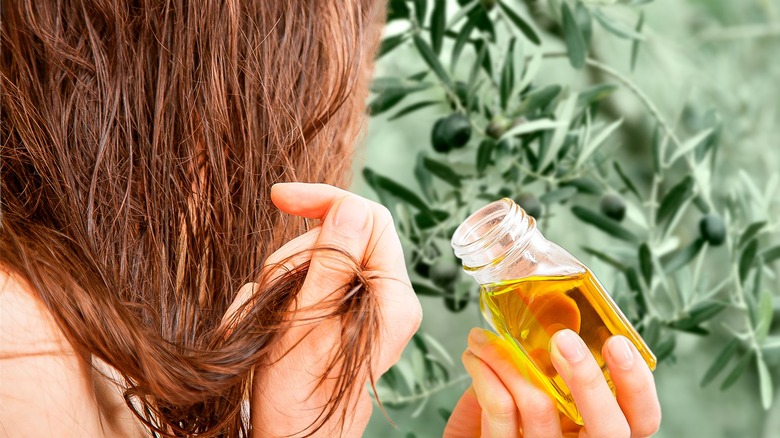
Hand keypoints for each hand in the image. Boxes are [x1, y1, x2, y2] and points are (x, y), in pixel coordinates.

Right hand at [240, 183, 421, 436]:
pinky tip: (269, 322)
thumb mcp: (308, 323)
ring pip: (317, 257)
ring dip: (282, 278)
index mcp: (393, 298)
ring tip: (266, 317)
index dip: (327, 201)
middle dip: (296, 254)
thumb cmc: (299, 396)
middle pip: (340, 236)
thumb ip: (333, 262)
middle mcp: (387, 297)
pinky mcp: (343, 312)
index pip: (371, 218)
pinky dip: (280, 294)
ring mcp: (365, 304)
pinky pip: (308, 280)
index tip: (281, 197)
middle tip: (272, 293)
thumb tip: (351, 206)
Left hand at [444, 328, 660, 437]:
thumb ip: (552, 359)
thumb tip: (555, 303)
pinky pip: (500, 412)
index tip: (618, 342)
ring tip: (489, 339)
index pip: (641, 419)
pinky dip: (486, 376)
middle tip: (564, 340)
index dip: (638, 385)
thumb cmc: (505, 417)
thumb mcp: (536, 388)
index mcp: (595, 429)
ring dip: (512, 361)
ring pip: (540, 409)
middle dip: (589, 379)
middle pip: (609, 430)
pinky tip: (476, 359)